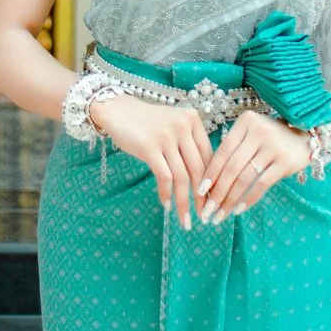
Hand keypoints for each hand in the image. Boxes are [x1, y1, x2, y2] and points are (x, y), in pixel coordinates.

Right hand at [89, 94, 213, 229]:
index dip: (213, 182)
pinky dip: (166, 194)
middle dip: (203, 198)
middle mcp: (184, 126)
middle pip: (199, 169)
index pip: (209, 156)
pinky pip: (164, 177)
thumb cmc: (147, 123)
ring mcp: (167, 136)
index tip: (213, 201)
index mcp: (193, 120)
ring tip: (185, 219)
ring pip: (182, 177)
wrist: (117, 110)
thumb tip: (204, 180)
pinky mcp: (150, 147)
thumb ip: (189, 145)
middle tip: (204, 216)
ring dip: (184, 202)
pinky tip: (167, 205)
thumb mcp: (173, 126)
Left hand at [196, 111, 310, 223]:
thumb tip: (207, 182)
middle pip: (231, 167)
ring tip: (220, 215)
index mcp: (246, 122)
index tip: (199, 192)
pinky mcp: (285, 161)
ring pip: (244, 178)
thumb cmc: (270, 138)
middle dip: (217, 192)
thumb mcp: (251, 134)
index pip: (222, 151)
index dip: (210, 173)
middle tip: (207, 210)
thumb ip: (233, 150)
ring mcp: (273, 146)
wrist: (306, 135)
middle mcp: (258, 131)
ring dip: (230, 199)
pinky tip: (239, 210)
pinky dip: (249, 198)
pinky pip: (262, 184)